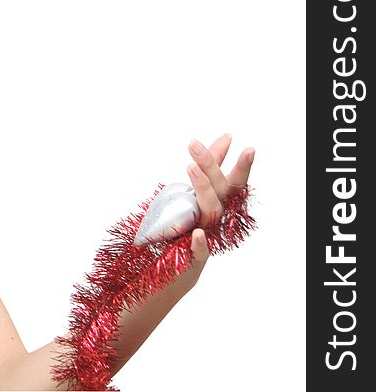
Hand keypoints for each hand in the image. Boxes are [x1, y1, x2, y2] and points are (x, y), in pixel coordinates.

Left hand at [186, 133, 254, 262]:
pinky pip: (200, 250)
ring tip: (191, 167)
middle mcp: (216, 216)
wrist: (179, 269)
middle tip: (194, 145)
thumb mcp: (199, 193)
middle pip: (219, 189)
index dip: (227, 159)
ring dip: (203, 189)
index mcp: (218, 202)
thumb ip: (210, 168)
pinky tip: (196, 234)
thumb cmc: (191, 226)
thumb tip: (225, 138)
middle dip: (211, 166)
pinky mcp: (195, 256)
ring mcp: (207, 235)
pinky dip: (200, 242)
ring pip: (211, 211)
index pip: (227, 178)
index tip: (230, 138)